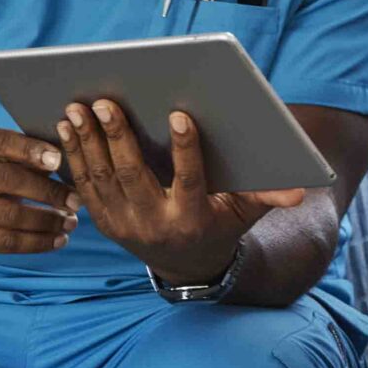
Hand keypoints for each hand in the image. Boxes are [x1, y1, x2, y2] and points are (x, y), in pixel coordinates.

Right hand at [0, 126, 78, 257]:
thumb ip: (21, 154)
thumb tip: (63, 164)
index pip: (2, 143)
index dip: (31, 150)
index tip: (58, 160)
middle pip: (9, 182)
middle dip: (48, 192)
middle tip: (75, 200)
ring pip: (11, 216)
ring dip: (47, 221)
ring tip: (71, 222)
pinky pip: (6, 242)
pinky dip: (37, 242)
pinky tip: (57, 239)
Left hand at [56, 99, 304, 287]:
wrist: (184, 265)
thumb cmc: (219, 224)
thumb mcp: (244, 213)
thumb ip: (266, 197)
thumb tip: (302, 190)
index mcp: (191, 219)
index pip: (189, 180)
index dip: (185, 149)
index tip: (178, 114)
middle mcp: (153, 224)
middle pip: (133, 176)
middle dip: (118, 138)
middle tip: (106, 102)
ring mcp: (123, 225)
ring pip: (101, 179)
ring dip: (86, 142)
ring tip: (76, 107)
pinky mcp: (103, 221)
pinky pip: (84, 186)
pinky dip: (73, 156)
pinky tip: (65, 126)